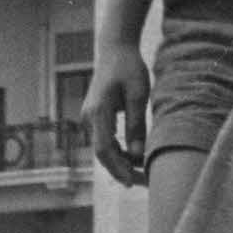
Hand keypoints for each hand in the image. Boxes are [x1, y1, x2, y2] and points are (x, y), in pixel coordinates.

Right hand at [89, 39, 149, 184]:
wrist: (115, 50)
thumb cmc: (129, 68)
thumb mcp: (138, 95)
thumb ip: (137, 125)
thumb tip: (138, 155)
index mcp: (97, 111)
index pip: (104, 149)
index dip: (118, 168)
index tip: (132, 181)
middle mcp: (89, 117)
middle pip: (102, 154)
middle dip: (121, 170)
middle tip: (143, 183)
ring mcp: (90, 118)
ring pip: (104, 149)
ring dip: (121, 162)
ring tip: (143, 173)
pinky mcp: (95, 118)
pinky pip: (105, 140)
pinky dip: (119, 151)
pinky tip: (135, 159)